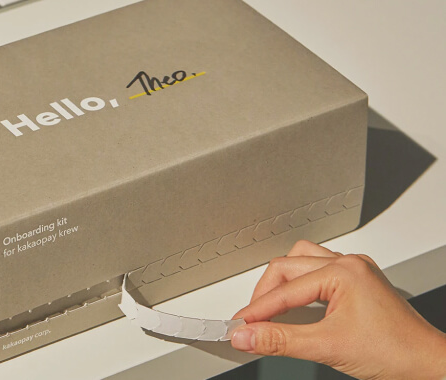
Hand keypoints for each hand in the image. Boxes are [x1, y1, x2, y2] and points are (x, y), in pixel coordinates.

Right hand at [231, 240, 445, 379]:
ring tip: (269, 307)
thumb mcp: (327, 347)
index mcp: (343, 272)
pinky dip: (301, 285)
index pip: (284, 290)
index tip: (239, 326)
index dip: (256, 310)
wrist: (428, 365)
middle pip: (287, 268)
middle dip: (265, 296)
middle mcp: (349, 264)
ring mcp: (355, 271)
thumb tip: (247, 335)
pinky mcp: (359, 282)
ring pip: (301, 262)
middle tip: (250, 322)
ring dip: (282, 283)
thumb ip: (279, 340)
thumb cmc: (395, 352)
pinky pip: (318, 270)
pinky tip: (296, 303)